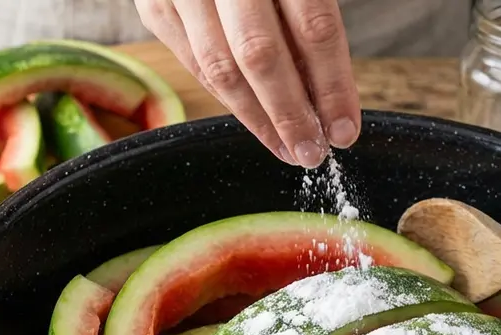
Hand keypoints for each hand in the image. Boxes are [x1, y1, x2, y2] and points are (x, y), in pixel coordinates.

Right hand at [136, 0, 360, 167]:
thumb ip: (309, 17)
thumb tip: (327, 94)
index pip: (313, 26)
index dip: (332, 85)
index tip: (345, 129)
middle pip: (261, 54)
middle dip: (291, 113)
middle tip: (313, 152)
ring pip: (219, 67)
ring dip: (256, 118)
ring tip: (286, 148)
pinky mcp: (155, 2)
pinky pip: (193, 61)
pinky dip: (225, 96)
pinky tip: (254, 118)